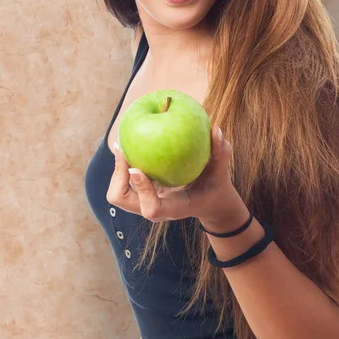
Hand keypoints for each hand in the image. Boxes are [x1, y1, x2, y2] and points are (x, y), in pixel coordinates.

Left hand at [106, 126, 239, 223]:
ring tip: (121, 144)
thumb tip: (216, 130)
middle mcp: (155, 208)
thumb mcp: (221, 171)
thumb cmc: (214, 185)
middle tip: (123, 150)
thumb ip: (222, 153)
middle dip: (118, 176)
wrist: (208, 200)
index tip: (137, 168)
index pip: (151, 208)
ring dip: (116, 170)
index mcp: (174, 208)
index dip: (142, 190)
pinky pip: (123, 181)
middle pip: (122, 199)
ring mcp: (145, 201)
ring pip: (117, 192)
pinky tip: (127, 141)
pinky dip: (122, 164)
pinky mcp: (141, 193)